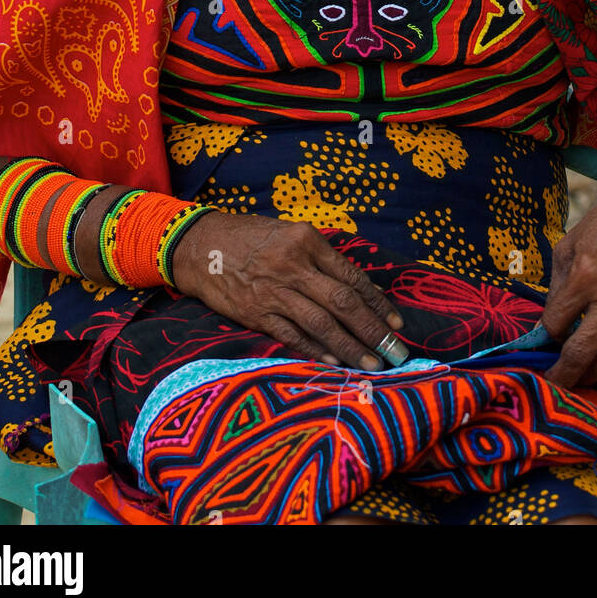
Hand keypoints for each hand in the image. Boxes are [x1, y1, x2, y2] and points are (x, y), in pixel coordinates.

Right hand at [171, 212, 406, 370]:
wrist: (200, 245)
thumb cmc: (251, 237)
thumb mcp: (290, 233)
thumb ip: (320, 259)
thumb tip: (357, 291)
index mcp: (306, 240)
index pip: (351, 276)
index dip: (377, 302)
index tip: (396, 323)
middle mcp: (293, 265)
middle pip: (342, 302)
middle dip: (373, 330)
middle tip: (396, 351)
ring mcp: (273, 292)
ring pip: (321, 324)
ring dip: (351, 347)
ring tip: (373, 364)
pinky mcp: (255, 313)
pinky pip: (292, 336)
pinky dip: (316, 351)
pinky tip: (335, 363)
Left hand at [540, 178, 596, 391]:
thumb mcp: (571, 244)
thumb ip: (558, 286)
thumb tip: (547, 325)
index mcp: (587, 273)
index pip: (557, 322)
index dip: (545, 335)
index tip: (541, 340)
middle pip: (582, 352)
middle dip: (563, 374)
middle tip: (551, 386)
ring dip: (590, 377)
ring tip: (576, 380)